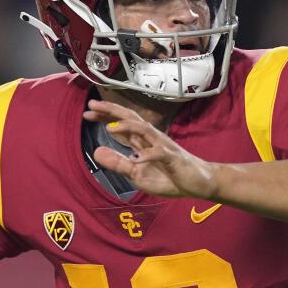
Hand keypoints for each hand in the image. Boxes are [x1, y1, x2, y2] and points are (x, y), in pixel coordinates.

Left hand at [82, 100, 218, 198]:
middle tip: (92, 105)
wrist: (200, 183)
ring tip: (110, 127)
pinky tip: (136, 159)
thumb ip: (118, 163)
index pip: (122, 124)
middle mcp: (152, 139)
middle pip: (131, 119)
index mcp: (143, 142)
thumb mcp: (138, 174)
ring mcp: (163, 147)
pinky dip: (147, 155)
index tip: (87, 112)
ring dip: (127, 127)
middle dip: (112, 111)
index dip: (105, 116)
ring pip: (145, 130)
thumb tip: (96, 152)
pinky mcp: (173, 159)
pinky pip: (159, 154)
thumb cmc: (171, 176)